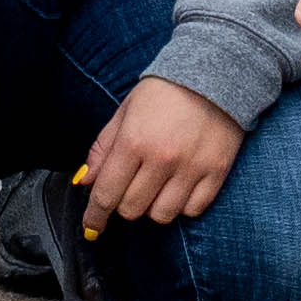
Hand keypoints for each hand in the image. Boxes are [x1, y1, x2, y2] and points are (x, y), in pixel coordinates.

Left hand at [76, 74, 243, 236]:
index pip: (106, 194)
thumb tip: (84, 182)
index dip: (94, 217)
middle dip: (123, 204)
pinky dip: (182, 205)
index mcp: (133, 141)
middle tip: (129, 188)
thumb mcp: (125, 112)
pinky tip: (178, 188)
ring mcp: (191, 167)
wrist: (216, 71)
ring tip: (155, 188)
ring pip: (162, 215)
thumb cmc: (164, 92)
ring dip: (152, 207)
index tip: (91, 229)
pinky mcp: (216, 172)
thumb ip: (103, 149)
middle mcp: (161, 158)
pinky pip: (193, 209)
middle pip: (132, 209)